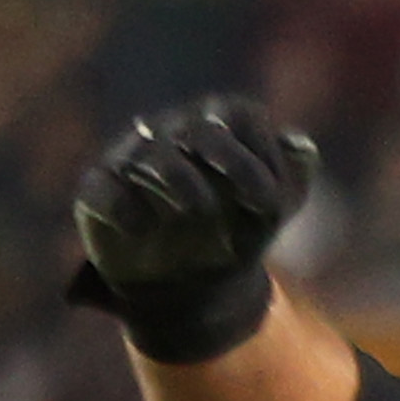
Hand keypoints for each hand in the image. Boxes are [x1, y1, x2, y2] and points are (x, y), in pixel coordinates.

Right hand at [66, 98, 317, 361]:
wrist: (192, 285)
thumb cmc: (234, 233)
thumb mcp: (272, 212)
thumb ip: (294, 176)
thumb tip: (301, 144)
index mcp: (215, 128)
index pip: (239, 115)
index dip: (262, 152)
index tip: (272, 200)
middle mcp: (170, 134)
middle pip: (199, 128)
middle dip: (233, 162)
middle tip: (256, 203)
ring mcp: (130, 160)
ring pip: (152, 155)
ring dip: (183, 182)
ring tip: (202, 212)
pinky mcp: (98, 194)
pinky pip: (102, 190)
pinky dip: (124, 209)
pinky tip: (142, 229)